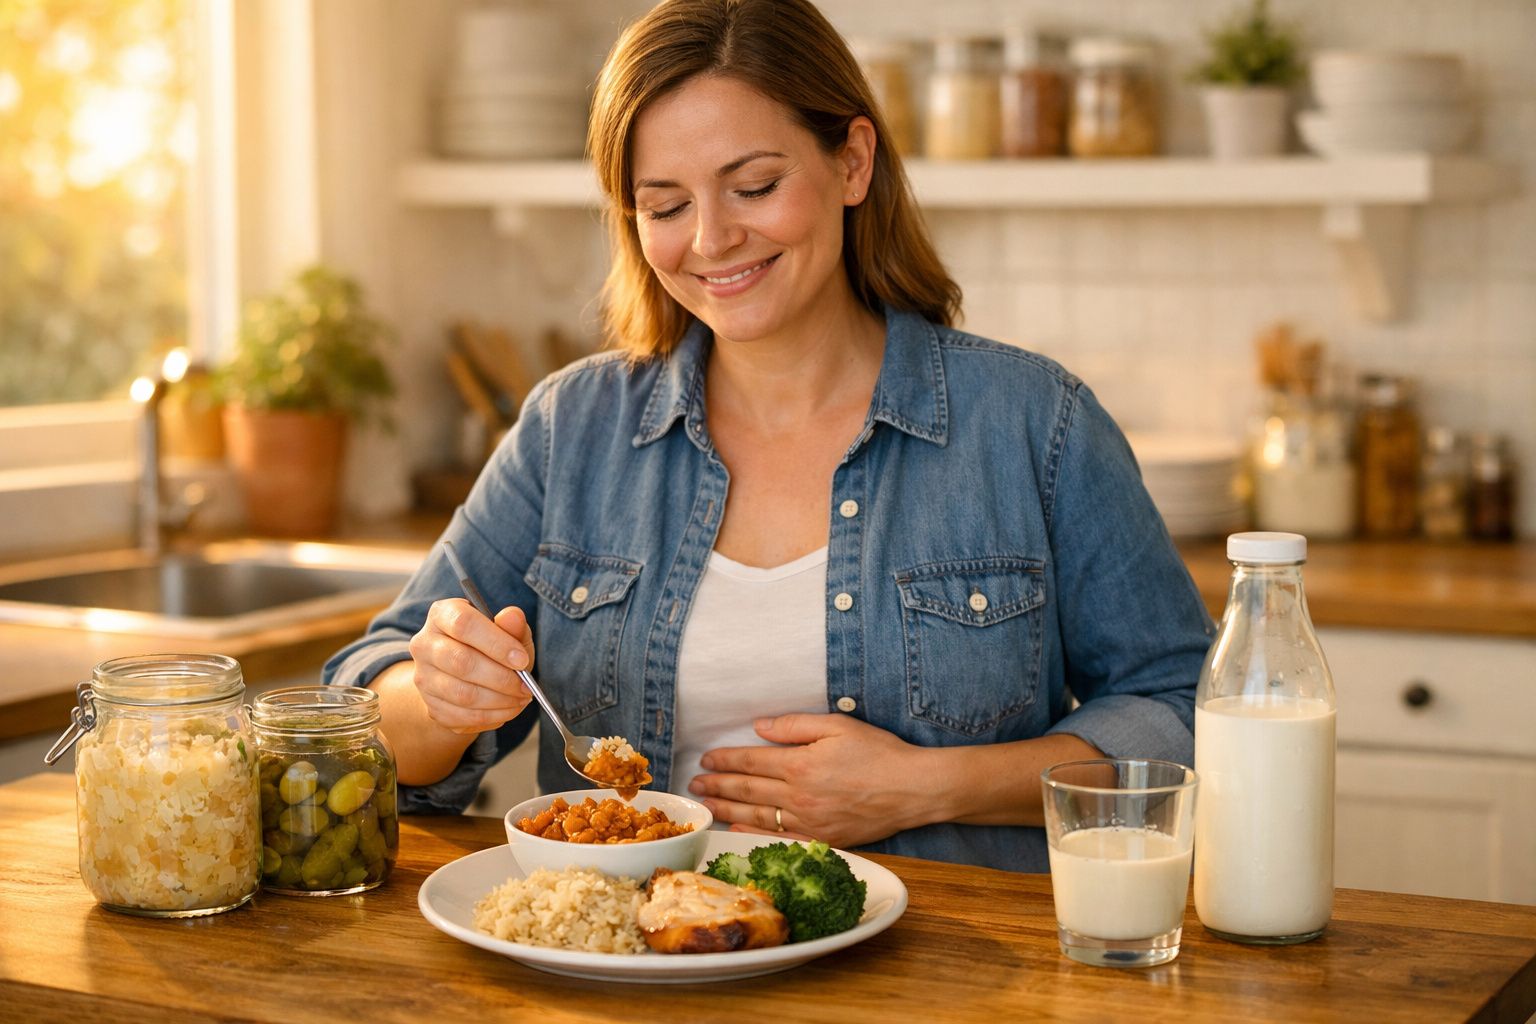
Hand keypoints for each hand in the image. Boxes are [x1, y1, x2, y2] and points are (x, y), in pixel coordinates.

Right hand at [406, 598, 535, 736]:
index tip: (522, 660)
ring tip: (521, 697)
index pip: (464, 624)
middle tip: (525, 686)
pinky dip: (492, 716)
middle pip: (461, 662)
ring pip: (463, 694)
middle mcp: (425, 644)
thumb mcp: (507, 631)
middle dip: (501, 677)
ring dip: (500, 700)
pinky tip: (508, 709)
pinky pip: (463, 716)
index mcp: (442, 615)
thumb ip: (512, 625)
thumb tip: (514, 616)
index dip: (496, 643)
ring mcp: (424, 677)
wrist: (466, 676)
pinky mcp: (431, 706)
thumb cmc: (491, 647)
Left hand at [688, 714, 930, 848]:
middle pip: (748, 790)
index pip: (751, 761)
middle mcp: (799, 795)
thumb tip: (759, 727)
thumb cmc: (879, 752)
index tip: (706, 759)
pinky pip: (779, 839)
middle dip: (717, 785)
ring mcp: (809, 821)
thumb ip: (795, 726)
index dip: (725, 760)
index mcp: (801, 764)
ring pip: (757, 816)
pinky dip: (754, 835)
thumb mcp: (838, 725)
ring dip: (728, 809)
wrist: (914, 789)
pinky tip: (738, 830)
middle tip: (694, 785)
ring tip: (707, 805)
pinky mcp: (822, 839)